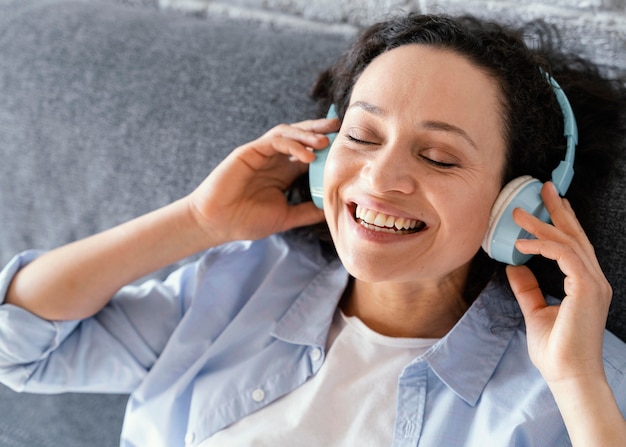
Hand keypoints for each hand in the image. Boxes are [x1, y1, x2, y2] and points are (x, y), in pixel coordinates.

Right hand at [187, 117, 338, 244]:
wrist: (218, 223)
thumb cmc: (246, 221)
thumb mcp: (285, 217)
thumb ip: (307, 212)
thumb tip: (331, 210)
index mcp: (283, 172)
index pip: (309, 153)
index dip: (327, 148)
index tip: (347, 147)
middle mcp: (274, 159)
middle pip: (301, 136)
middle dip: (320, 130)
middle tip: (341, 127)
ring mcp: (261, 153)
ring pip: (288, 133)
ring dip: (308, 134)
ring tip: (326, 142)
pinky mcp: (249, 151)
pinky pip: (274, 140)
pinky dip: (293, 144)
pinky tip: (307, 155)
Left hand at [506, 181, 611, 384]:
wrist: (568, 375)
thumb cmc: (556, 350)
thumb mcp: (536, 311)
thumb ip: (528, 288)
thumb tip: (513, 266)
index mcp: (585, 285)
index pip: (574, 246)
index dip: (561, 223)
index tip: (546, 205)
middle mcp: (593, 280)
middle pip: (576, 236)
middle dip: (558, 210)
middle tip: (543, 188)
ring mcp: (593, 283)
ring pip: (569, 242)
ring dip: (542, 224)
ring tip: (518, 212)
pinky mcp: (586, 288)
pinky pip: (564, 255)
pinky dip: (542, 245)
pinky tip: (522, 242)